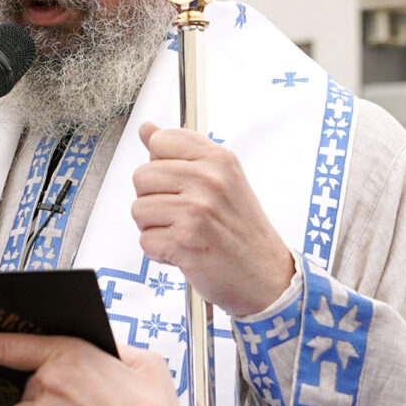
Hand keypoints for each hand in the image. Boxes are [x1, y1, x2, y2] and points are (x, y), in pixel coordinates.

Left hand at [132, 122, 294, 317]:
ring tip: (183, 233)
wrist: (266, 276)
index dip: (162, 165)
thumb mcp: (223, 180)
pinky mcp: (184, 241)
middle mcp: (208, 180)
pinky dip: (160, 252)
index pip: (161, 141)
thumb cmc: (243, 231)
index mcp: (219, 160)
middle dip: (154, 199)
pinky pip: (145, 241)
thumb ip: (182, 152)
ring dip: (155, 227)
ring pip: (138, 209)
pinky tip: (184, 251)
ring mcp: (196, 210)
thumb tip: (147, 129)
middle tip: (181, 214)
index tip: (178, 183)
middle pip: (142, 176)